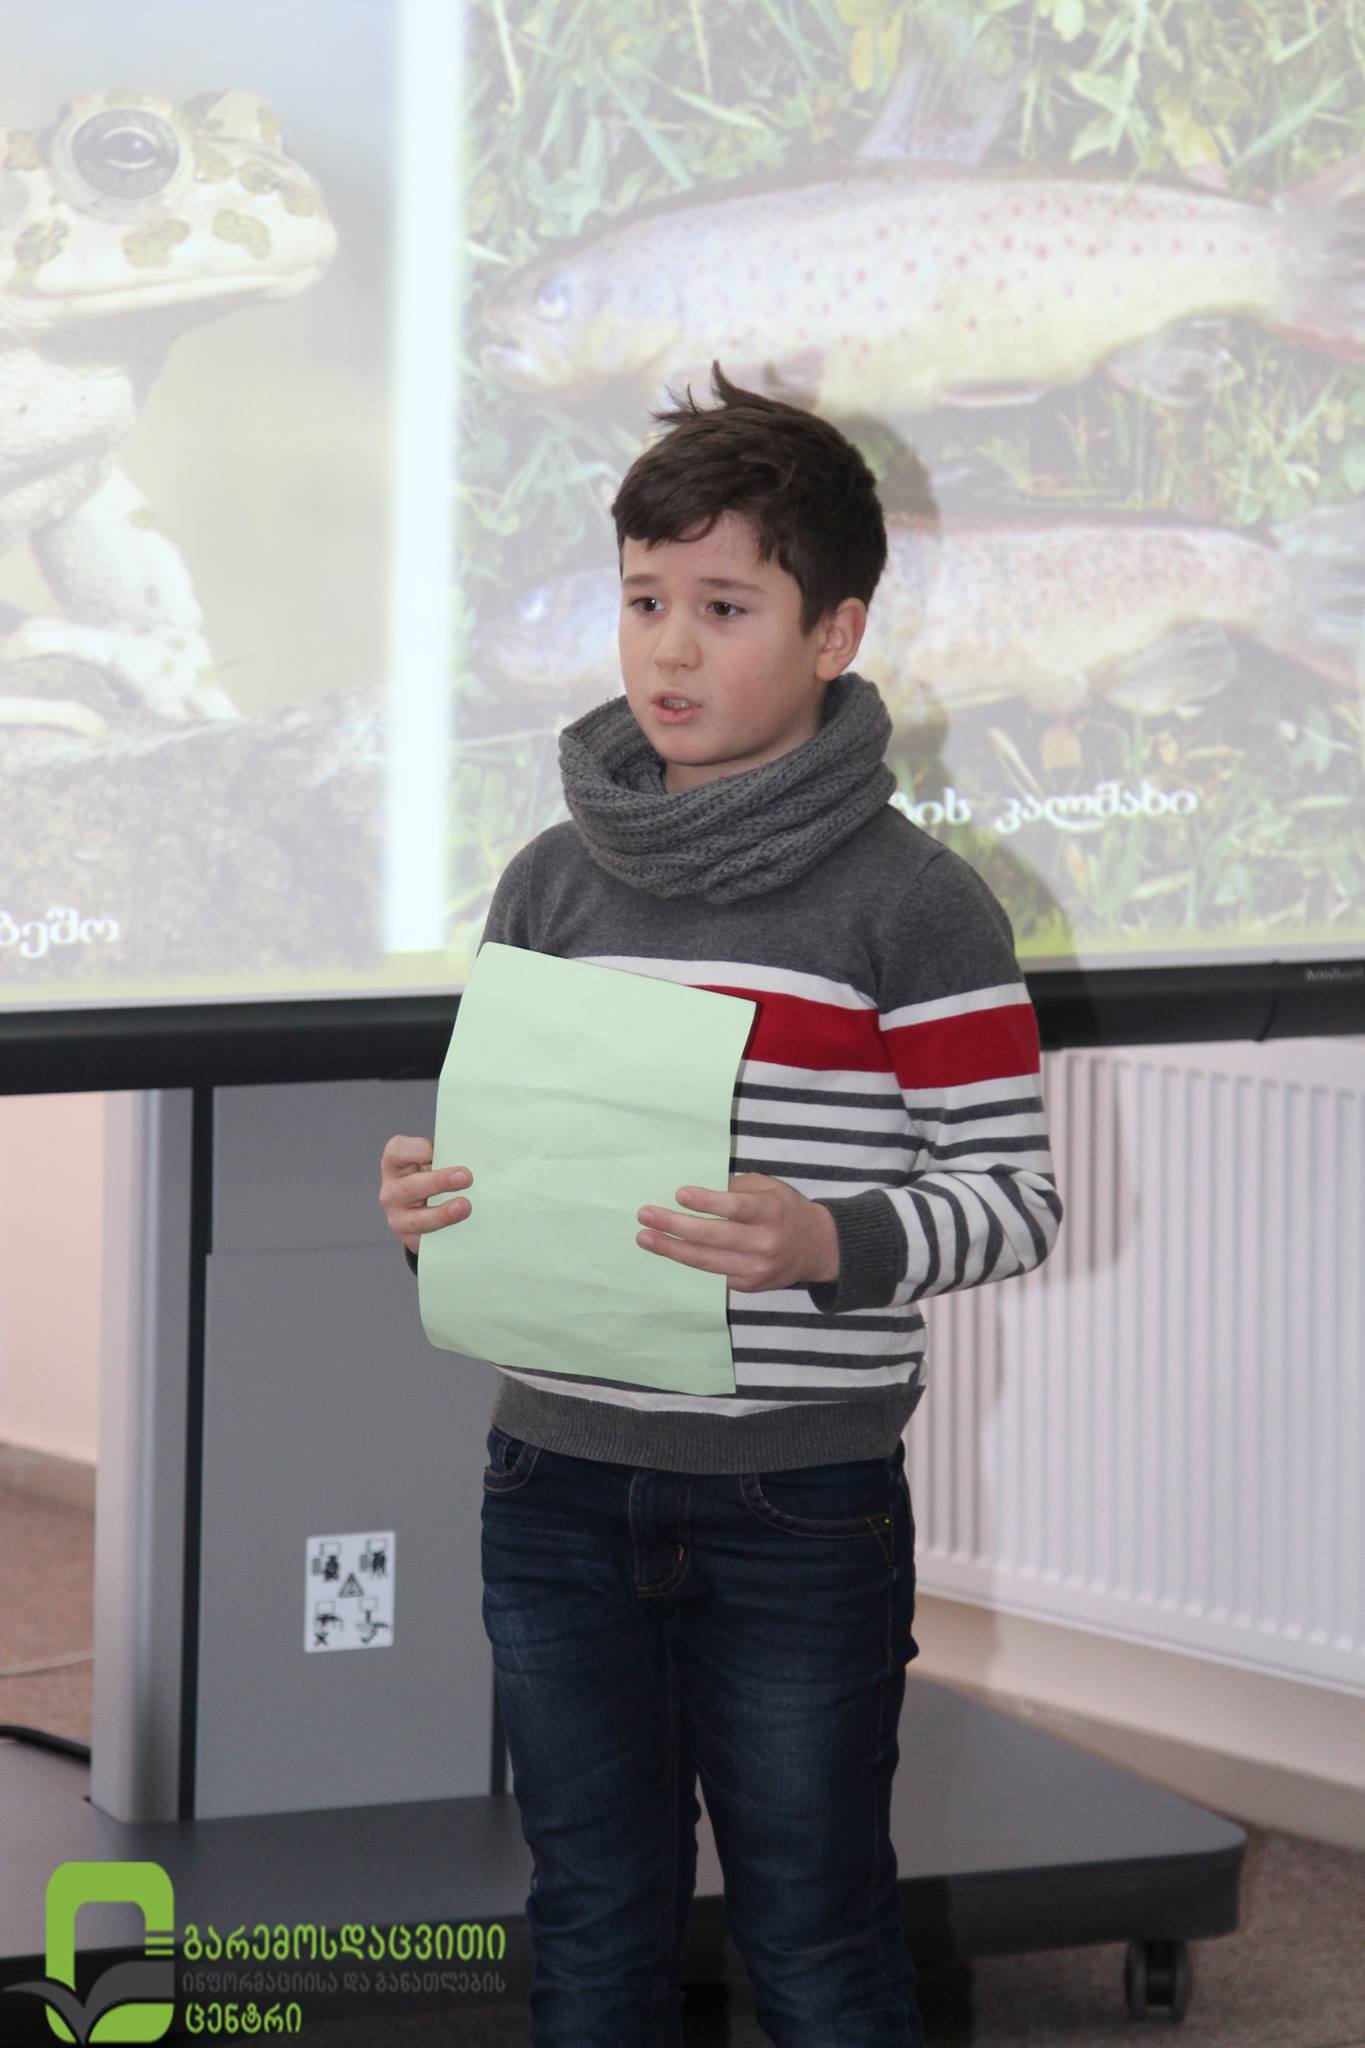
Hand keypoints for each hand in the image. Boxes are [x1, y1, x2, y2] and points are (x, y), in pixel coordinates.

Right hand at [378, 1134, 473, 1255]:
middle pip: (411, 1186)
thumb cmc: (434, 1173)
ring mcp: (398, 1218)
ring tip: (465, 1207)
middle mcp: (391, 1190)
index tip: (436, 1152)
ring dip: (443, 1213)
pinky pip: (428, 1241)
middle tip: (465, 1177)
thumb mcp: (435, 1159)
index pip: (398, 1151)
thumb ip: (447, 1156)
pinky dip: (447, 1234)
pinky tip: (463, 1228)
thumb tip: (475, 1158)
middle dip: (439, 1182)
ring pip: (418, 1219)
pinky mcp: (411, 1240)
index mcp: (394, 1162)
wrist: (429, 1208)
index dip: (418, 1150)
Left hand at [636, 1172, 839, 1293]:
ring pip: (706, 1261)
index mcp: (772, 1211)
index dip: (707, 1202)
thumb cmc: (785, 1210)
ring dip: (671, 1249)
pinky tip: (668, 1250)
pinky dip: (688, 1261)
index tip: (679, 1194)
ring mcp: (756, 1268)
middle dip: (674, 1226)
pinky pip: (712, 1272)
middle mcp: (765, 1242)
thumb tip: (695, 1192)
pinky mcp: (748, 1285)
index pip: (736, 1207)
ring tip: (645, 1237)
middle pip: (713, 1236)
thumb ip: (737, 1187)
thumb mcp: (769, 1188)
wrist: (817, 1248)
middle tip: (645, 1215)